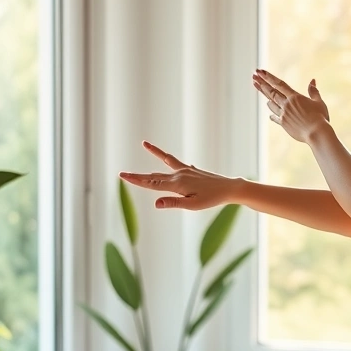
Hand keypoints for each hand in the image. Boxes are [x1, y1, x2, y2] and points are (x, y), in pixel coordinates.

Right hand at [119, 141, 236, 209]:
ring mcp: (184, 170)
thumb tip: (155, 203)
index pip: (151, 183)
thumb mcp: (192, 205)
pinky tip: (164, 156)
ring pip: (163, 167)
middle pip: (153, 175)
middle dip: (138, 175)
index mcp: (176, 184)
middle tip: (122, 174)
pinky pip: (175, 161)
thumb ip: (173, 203)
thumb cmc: (211, 199)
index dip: (136, 180)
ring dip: (152, 159)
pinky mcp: (190, 169)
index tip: (123, 176)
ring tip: (144, 145)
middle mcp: (178, 175)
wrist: (228, 188)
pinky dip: (167, 157)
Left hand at [253, 69, 330, 143]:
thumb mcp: (318, 102)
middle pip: (271, 92)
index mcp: (295, 97)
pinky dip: (272, 115)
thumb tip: (312, 80)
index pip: (279, 84)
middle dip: (262, 84)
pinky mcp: (284, 124)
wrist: (316, 133)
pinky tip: (270, 114)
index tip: (260, 71)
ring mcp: (284, 114)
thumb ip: (314, 91)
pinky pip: (275, 117)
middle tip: (254, 77)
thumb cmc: (320, 117)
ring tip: (261, 90)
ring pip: (271, 104)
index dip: (268, 77)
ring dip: (267, 98)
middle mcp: (287, 104)